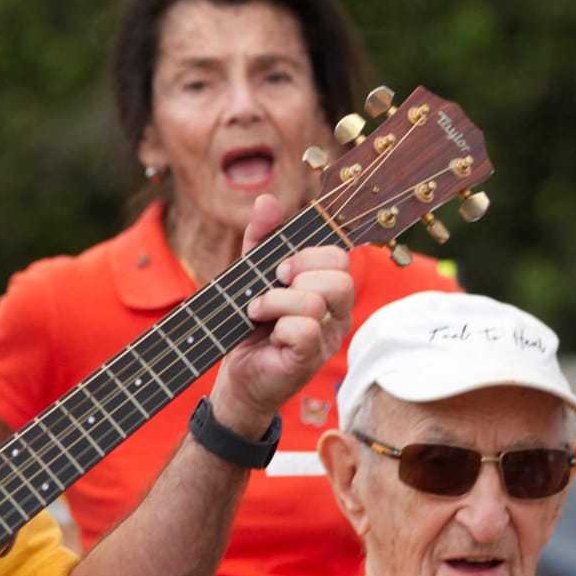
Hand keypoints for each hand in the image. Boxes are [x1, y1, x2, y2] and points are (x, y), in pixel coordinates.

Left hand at [207, 195, 352, 435]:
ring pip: (318, 301)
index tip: (279, 268)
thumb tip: (267, 200)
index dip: (308, 254)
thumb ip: (261, 239)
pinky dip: (279, 326)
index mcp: (328, 289)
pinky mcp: (309, 360)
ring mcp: (327, 339)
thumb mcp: (251, 275)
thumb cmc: (249, 325)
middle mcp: (337, 313)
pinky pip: (305, 330)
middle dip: (297, 274)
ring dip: (277, 301)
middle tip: (271, 287)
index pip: (339, 256)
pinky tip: (268, 333)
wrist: (236, 375)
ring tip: (257, 312)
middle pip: (339, 276)